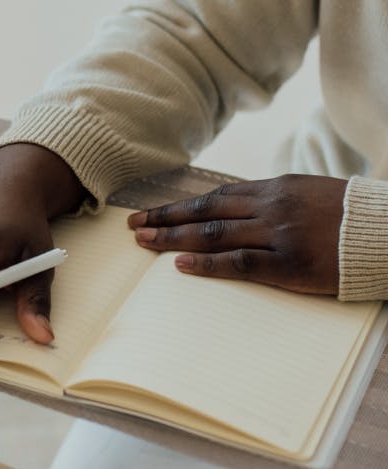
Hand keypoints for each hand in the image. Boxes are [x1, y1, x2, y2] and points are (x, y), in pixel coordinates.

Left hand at [128, 174, 347, 294]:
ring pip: (215, 234)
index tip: (150, 213)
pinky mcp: (290, 263)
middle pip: (206, 212)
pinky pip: (240, 262)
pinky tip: (181, 265)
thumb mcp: (308, 194)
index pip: (214, 197)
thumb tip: (235, 209)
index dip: (179, 207)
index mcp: (275, 189)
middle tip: (133, 227)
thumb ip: (271, 201)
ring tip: (144, 242)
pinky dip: (208, 264)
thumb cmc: (350, 216)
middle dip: (166, 220)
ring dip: (175, 239)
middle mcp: (271, 207)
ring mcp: (279, 234)